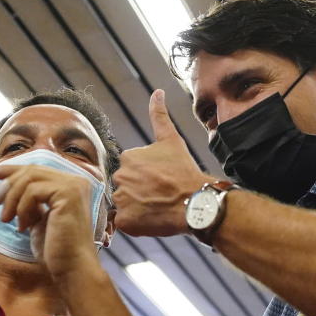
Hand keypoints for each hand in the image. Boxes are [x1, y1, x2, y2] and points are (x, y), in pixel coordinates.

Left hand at [0, 163, 100, 279]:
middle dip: (6, 184)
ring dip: (11, 199)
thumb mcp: (38, 218)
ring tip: (6, 219)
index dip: (12, 169)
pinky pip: (33, 191)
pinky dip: (21, 208)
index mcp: (71, 184)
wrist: (72, 269)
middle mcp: (76, 181)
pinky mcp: (68, 194)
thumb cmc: (56, 250)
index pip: (36, 169)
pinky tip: (22, 227)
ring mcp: (74, 186)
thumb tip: (7, 186)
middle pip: (31, 170)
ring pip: (30, 179)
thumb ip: (30, 201)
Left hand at [112, 90, 211, 236]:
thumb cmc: (185, 171)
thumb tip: (157, 91)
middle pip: (126, 187)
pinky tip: (152, 218)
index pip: (131, 170)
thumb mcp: (171, 139)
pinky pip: (125, 223)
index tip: (161, 180)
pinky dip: (136, 223)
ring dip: (138, 207)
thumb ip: (159, 115)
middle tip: (160, 195)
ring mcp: (121, 200)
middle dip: (140, 192)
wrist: (195, 201)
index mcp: (128, 158)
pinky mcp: (125, 221)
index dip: (147, 177)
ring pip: (125, 205)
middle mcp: (120, 177)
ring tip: (158, 206)